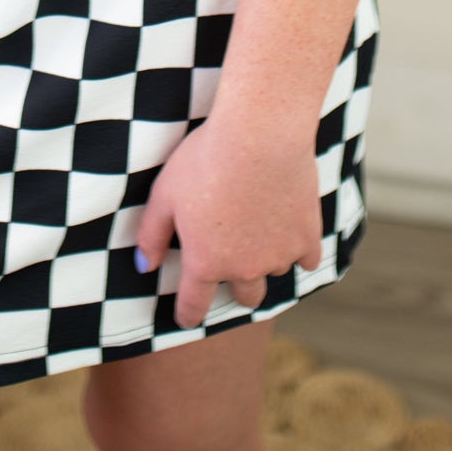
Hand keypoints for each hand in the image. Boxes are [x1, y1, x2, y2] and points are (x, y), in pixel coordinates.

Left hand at [133, 109, 322, 331]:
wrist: (260, 133)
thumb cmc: (205, 159)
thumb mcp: (164, 193)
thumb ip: (151, 234)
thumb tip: (143, 266)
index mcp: (205, 262)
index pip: (194, 305)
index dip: (188, 314)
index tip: (187, 317)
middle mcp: (243, 269)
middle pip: (245, 297)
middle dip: (237, 287)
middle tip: (234, 263)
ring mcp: (278, 256)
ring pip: (273, 272)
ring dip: (267, 259)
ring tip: (260, 225)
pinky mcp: (307, 237)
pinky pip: (306, 259)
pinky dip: (299, 249)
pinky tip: (290, 229)